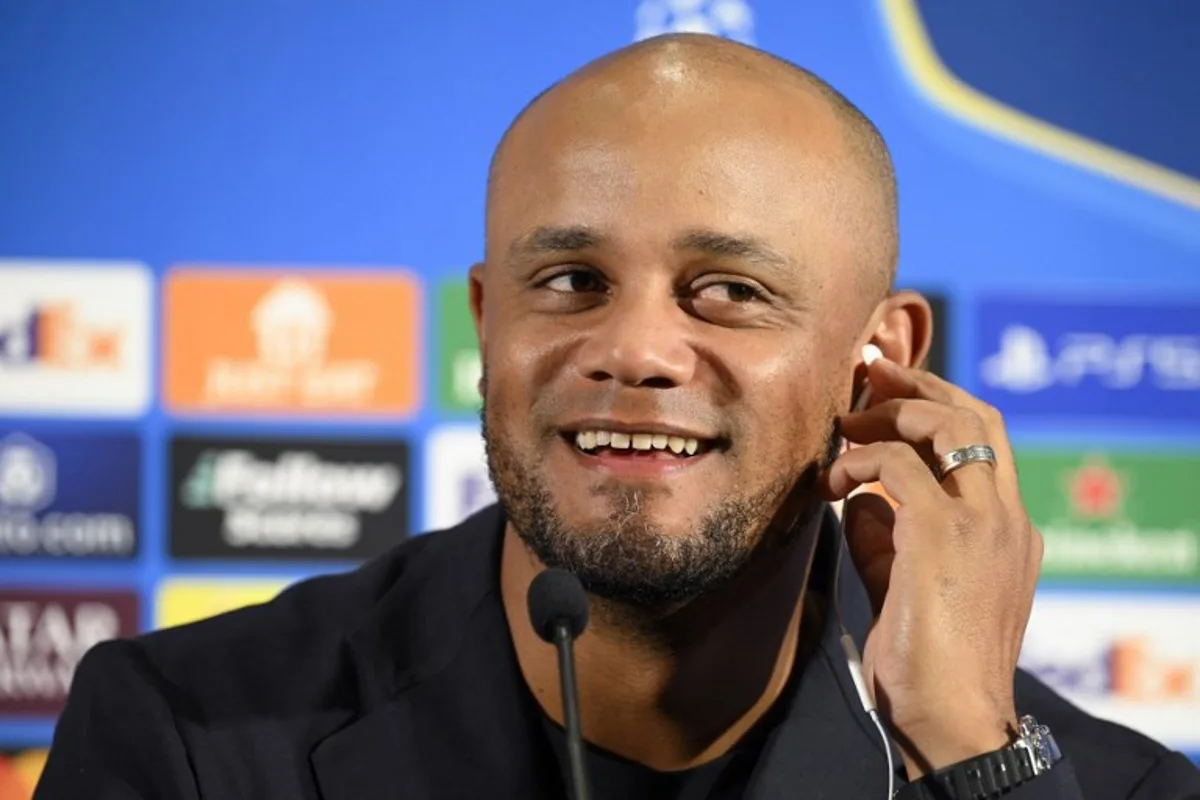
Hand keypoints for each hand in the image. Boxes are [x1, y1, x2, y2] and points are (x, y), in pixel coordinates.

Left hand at [822, 350, 1042, 778]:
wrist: (952, 718)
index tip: (886, 389)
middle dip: (920, 383)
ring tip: (846, 425)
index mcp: (1010, 532)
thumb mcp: (905, 585)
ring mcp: (983, 523)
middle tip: (869, 369)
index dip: (937, 404)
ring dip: (890, 413)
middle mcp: (1007, 518)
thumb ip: (887, 538)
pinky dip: (857, 463)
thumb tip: (858, 501)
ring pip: (949, 425)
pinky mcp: (944, 534)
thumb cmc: (927, 664)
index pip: (985, 442)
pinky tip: (831, 485)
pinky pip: (896, 468)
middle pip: (977, 416)